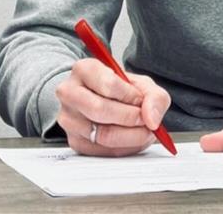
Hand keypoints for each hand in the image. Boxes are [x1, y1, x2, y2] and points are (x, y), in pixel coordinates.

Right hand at [55, 59, 170, 156]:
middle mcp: (69, 93)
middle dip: (130, 118)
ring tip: (141, 130)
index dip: (130, 96)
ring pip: (103, 135)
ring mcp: (69, 119)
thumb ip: (154, 97)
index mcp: (83, 70)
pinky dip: (125, 148)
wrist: (104, 102)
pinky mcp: (75, 142)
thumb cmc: (121, 91)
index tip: (140, 100)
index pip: (107, 84)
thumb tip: (151, 119)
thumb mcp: (142, 85)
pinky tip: (130, 138)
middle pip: (99, 110)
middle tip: (144, 119)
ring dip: (131, 136)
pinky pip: (104, 152)